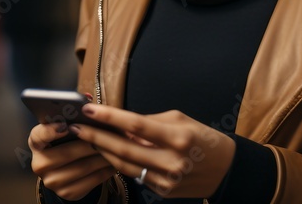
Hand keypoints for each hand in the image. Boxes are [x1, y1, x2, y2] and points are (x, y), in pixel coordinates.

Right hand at [28, 122, 115, 200]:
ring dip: (102, 156)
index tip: (66, 125)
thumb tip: (87, 99)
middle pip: (66, 153)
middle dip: (89, 142)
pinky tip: (115, 161)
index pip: (38, 136)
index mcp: (36, 143)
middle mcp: (39, 164)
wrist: (67, 171)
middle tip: (107, 134)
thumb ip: (73, 114)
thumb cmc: (68, 141)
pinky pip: (91, 181)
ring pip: (83, 167)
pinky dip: (105, 170)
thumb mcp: (65, 127)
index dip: (51, 131)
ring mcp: (52, 181)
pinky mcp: (67, 193)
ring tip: (116, 146)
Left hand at [70, 104, 235, 198]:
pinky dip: (120, 163)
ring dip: (103, 151)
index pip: (137, 126)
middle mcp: (172, 161)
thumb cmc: (203, 137)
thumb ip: (150, 122)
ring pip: (125, 165)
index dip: (110, 117)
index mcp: (178, 138)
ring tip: (86, 138)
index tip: (89, 110)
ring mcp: (167, 180)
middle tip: (75, 126)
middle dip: (96, 137)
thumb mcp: (180, 120)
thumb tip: (120, 121)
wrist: (226, 170)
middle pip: (125, 149)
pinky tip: (107, 152)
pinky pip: (136, 175)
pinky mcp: (163, 192)